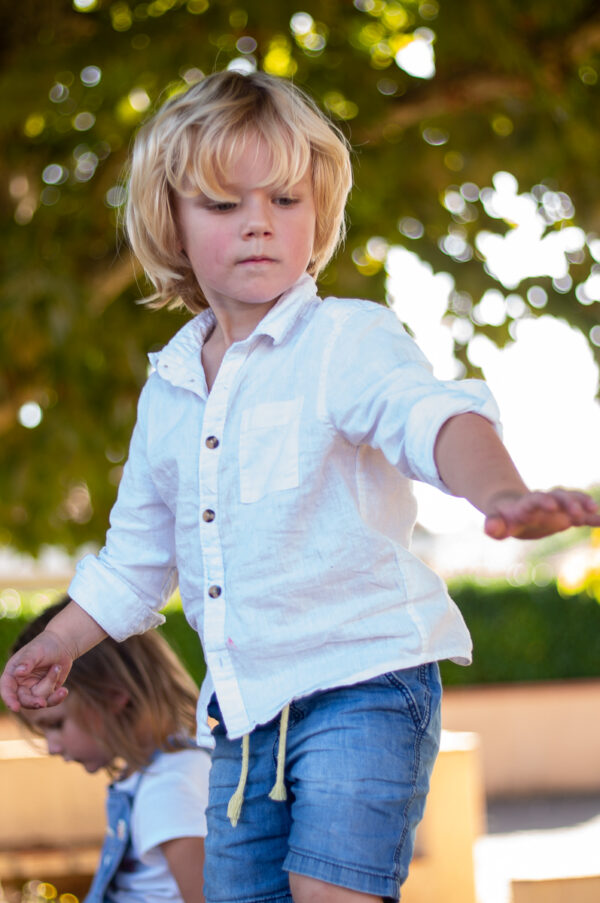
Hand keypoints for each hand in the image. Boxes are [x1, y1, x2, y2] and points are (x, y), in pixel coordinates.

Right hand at [0, 630, 72, 711]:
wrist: (62, 645)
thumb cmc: (45, 645)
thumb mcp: (35, 651)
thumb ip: (27, 661)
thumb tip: (18, 672)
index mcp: (13, 673)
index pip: (7, 689)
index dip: (9, 699)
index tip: (15, 708)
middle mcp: (21, 684)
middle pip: (24, 700)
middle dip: (33, 702)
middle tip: (42, 703)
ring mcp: (34, 690)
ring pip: (40, 699)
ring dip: (50, 684)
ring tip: (57, 667)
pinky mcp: (47, 692)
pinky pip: (50, 701)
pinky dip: (57, 697)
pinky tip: (64, 691)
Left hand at [484, 488, 599, 539]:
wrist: (514, 510)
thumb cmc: (504, 517)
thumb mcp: (496, 522)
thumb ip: (493, 525)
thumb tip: (490, 529)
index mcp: (527, 503)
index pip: (535, 499)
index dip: (543, 501)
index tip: (551, 507)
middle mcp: (545, 501)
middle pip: (558, 497)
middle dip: (568, 503)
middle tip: (577, 513)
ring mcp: (558, 506)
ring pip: (572, 500)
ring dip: (583, 504)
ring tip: (595, 510)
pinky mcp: (566, 515)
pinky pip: (582, 515)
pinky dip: (592, 518)